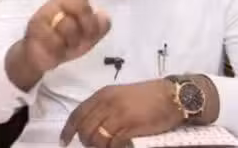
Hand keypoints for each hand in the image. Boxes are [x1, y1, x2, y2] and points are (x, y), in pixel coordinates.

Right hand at [21, 0, 110, 72]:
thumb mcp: (92, 35)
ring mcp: (45, 12)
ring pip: (71, 25)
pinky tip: (54, 48)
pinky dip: (60, 50)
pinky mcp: (35, 26)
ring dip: (73, 41)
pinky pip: (58, 39)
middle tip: (78, 38)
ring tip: (64, 43)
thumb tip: (101, 14)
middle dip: (87, 28)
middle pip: (84, 8)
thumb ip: (102, 25)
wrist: (43, 58)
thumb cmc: (69, 42)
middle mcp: (59, 0)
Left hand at [60, 79, 182, 147]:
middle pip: (85, 129)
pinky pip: (112, 144)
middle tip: (95, 145)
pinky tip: (119, 145)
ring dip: (100, 146)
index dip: (68, 130)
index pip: (78, 114)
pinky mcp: (130, 127)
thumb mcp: (122, 94)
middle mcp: (108, 103)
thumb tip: (91, 124)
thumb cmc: (150, 95)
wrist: (173, 96)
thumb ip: (105, 105)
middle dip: (86, 142)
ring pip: (96, 139)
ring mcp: (118, 115)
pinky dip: (113, 147)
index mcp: (104, 94)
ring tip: (108, 145)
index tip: (64, 142)